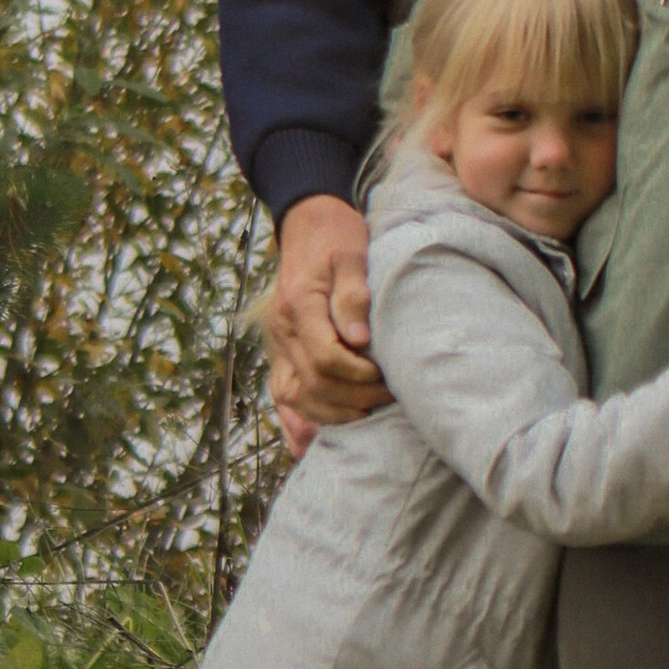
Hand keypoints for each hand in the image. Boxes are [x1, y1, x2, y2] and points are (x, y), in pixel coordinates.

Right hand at [264, 194, 388, 452]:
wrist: (308, 223)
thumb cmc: (338, 236)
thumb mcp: (352, 252)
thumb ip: (355, 292)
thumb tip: (360, 338)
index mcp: (300, 305)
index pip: (326, 358)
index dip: (359, 375)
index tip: (387, 374)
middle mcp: (283, 330)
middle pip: (313, 384)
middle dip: (354, 397)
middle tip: (390, 396)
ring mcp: (279, 343)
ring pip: (294, 397)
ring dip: (330, 414)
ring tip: (367, 414)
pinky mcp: (282, 351)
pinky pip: (280, 394)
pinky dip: (294, 422)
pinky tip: (308, 444)